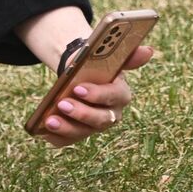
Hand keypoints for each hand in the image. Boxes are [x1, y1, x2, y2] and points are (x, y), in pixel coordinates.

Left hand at [36, 44, 154, 147]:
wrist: (80, 75)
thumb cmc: (97, 67)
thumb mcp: (109, 58)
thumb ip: (128, 56)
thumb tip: (148, 51)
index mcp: (121, 94)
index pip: (114, 97)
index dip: (97, 95)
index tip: (78, 88)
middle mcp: (111, 114)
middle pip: (100, 119)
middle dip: (81, 113)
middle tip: (62, 103)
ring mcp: (94, 127)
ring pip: (83, 132)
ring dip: (66, 127)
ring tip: (49, 119)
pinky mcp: (78, 134)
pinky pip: (68, 140)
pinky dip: (56, 136)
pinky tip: (44, 130)